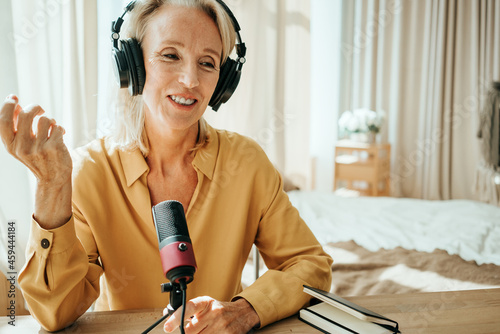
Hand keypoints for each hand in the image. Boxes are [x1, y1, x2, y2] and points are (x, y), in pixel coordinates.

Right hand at [0, 95, 72, 227]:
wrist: (53, 179)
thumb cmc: (38, 159)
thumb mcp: (22, 146)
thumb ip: (17, 128)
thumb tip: (16, 106)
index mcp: (11, 146)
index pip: (3, 121)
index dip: (7, 106)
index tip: (13, 98)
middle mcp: (23, 147)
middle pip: (26, 115)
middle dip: (35, 107)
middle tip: (40, 110)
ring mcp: (39, 148)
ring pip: (45, 119)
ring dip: (50, 121)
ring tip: (51, 129)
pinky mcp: (54, 147)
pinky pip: (57, 127)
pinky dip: (60, 129)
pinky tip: (59, 136)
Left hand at [163, 297, 259, 333]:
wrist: (242, 313)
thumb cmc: (219, 310)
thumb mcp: (205, 305)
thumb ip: (188, 311)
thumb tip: (166, 315)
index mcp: (206, 303)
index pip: (188, 308)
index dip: (176, 317)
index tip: (166, 327)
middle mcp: (214, 313)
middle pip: (190, 331)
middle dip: (187, 333)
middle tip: (193, 330)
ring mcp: (222, 326)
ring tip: (204, 331)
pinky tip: (211, 333)